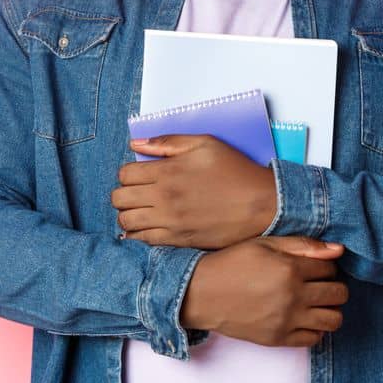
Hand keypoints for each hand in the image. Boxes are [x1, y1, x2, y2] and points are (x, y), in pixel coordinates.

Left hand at [113, 134, 277, 248]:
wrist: (262, 203)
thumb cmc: (236, 171)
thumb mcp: (206, 144)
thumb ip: (168, 142)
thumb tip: (136, 144)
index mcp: (168, 172)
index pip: (125, 174)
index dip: (129, 173)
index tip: (142, 174)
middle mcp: (164, 198)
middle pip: (119, 199)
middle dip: (125, 193)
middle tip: (139, 192)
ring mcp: (169, 221)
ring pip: (126, 222)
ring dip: (129, 214)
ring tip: (143, 209)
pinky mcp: (178, 240)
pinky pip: (142, 241)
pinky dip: (138, 235)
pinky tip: (148, 226)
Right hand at [182, 235, 348, 346]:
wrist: (200, 293)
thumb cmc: (232, 263)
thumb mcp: (266, 244)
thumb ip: (303, 246)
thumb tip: (338, 250)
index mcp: (290, 269)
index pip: (331, 269)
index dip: (326, 266)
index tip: (315, 268)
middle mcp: (293, 296)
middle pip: (338, 294)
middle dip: (334, 287)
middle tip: (320, 285)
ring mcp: (286, 320)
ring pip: (333, 319)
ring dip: (331, 309)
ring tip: (317, 303)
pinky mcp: (277, 339)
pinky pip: (314, 339)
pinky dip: (316, 329)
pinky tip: (305, 318)